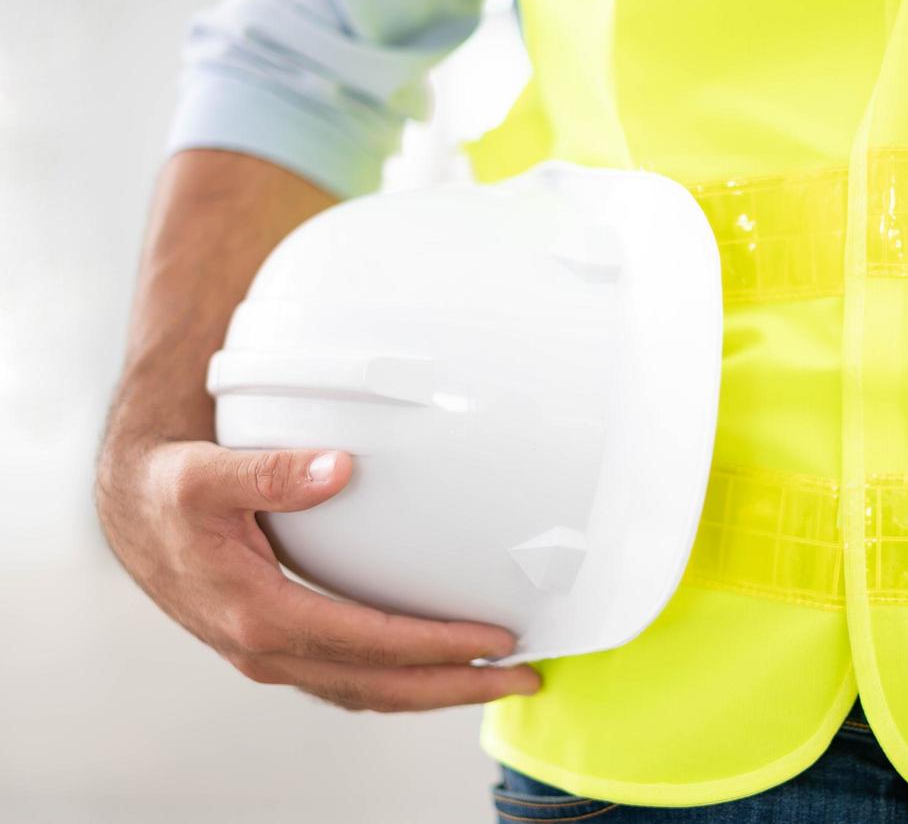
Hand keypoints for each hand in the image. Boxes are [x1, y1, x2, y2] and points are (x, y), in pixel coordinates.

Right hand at [96, 439, 539, 710]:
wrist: (130, 509)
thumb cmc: (169, 491)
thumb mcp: (208, 474)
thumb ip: (272, 472)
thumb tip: (337, 468)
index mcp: (259, 613)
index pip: (371, 643)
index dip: (438, 645)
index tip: (495, 639)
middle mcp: (268, 649)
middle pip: (382, 687)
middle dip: (458, 686)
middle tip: (525, 678)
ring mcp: (273, 655)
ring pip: (369, 692)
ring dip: (436, 691)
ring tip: (499, 678)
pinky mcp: (279, 647)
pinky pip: (351, 679)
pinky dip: (401, 680)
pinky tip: (436, 665)